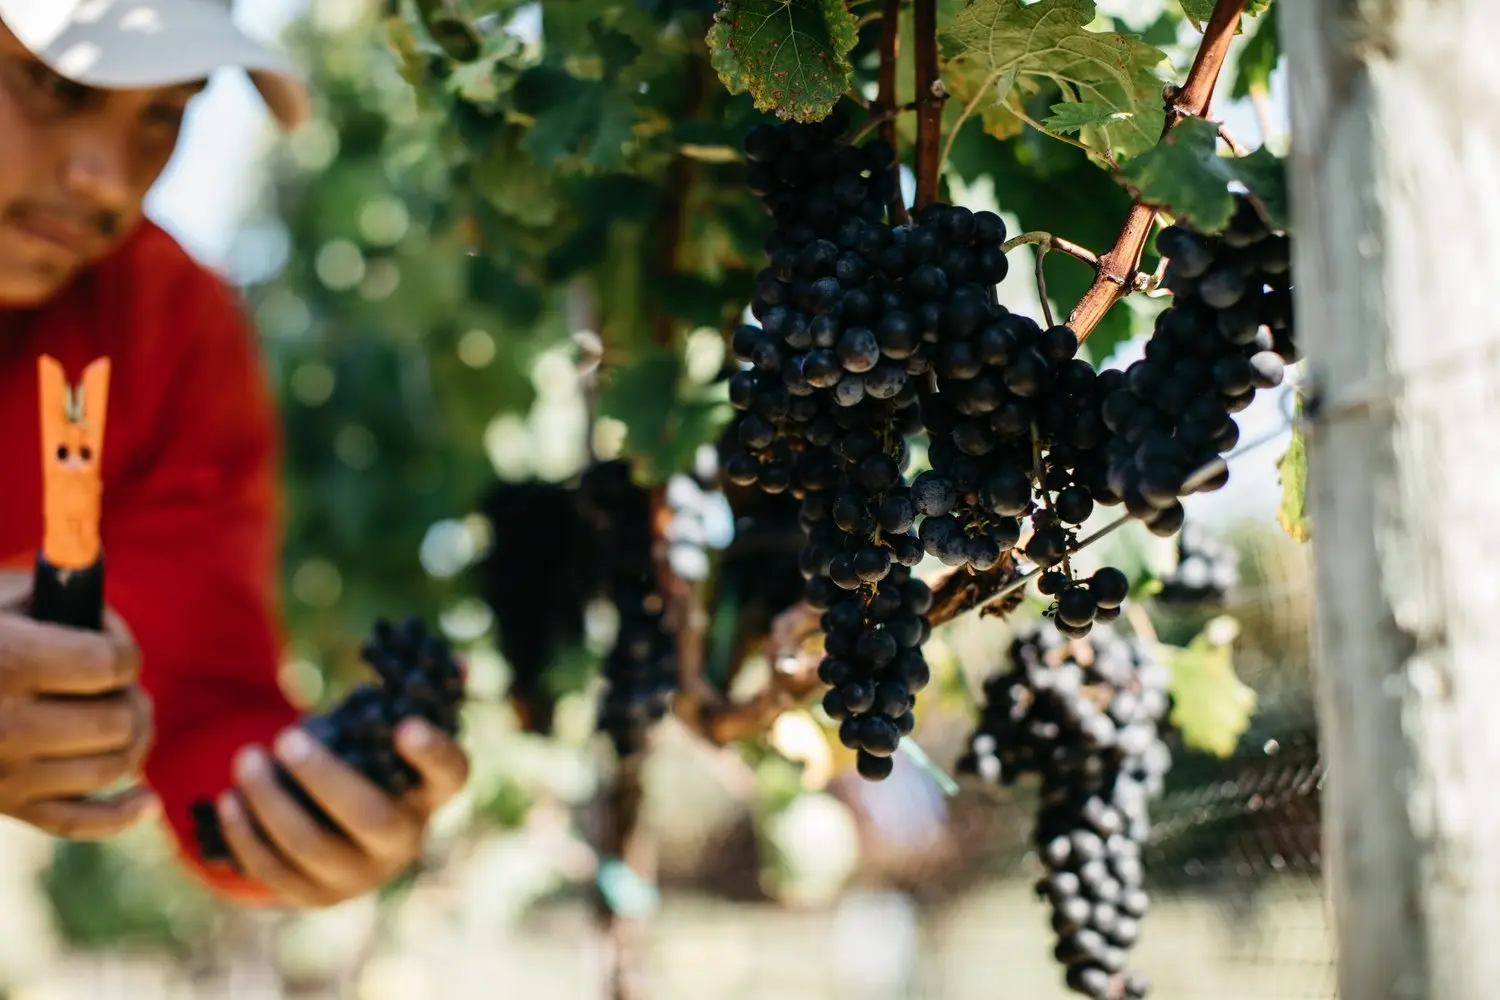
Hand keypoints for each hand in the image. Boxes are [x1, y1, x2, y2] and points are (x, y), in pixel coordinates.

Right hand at [0, 572, 158, 837]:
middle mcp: (5, 726)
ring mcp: (3, 775)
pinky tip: (147, 800)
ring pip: (110, 767)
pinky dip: (122, 815)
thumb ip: (58, 597)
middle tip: (114, 682)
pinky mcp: (3, 806)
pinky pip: (77, 821)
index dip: (124, 647)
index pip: (111, 664)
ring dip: (133, 739)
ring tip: (122, 715)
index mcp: (7, 663)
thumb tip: (109, 618)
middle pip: (118, 720)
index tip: (106, 638)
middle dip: (130, 694)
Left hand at [214, 718, 468, 907]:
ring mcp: (360, 874)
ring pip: (313, 846)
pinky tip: (228, 800)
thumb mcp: (387, 730)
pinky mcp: (316, 895)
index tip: (405, 725)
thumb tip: (457, 661)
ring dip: (272, 801)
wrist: (343, 832)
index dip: (432, 753)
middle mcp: (404, 840)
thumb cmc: (368, 762)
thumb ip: (413, 695)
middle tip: (285, 737)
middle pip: (371, 817)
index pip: (451, 774)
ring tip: (244, 759)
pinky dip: (247, 835)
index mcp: (430, 793)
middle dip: (324, 776)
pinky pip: (276, 872)